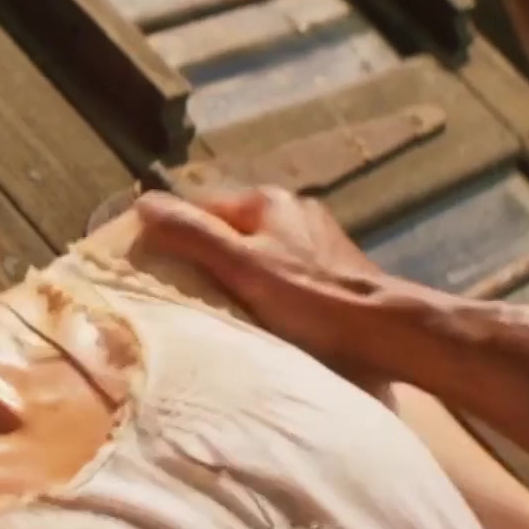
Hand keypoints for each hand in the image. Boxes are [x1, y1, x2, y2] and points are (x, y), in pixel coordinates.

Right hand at [133, 187, 392, 375]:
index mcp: (267, 200)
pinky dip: (267, 287)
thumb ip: (192, 235)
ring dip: (238, 275)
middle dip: (207, 258)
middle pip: (230, 229)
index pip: (200, 207)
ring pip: (258, 251)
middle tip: (187, 296)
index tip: (155, 269)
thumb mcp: (241, 266)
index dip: (174, 235)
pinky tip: (267, 314)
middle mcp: (293, 209)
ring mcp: (316, 238)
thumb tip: (143, 203)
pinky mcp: (333, 267)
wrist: (384, 329)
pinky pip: (283, 270)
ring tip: (225, 309)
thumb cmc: (310, 298)